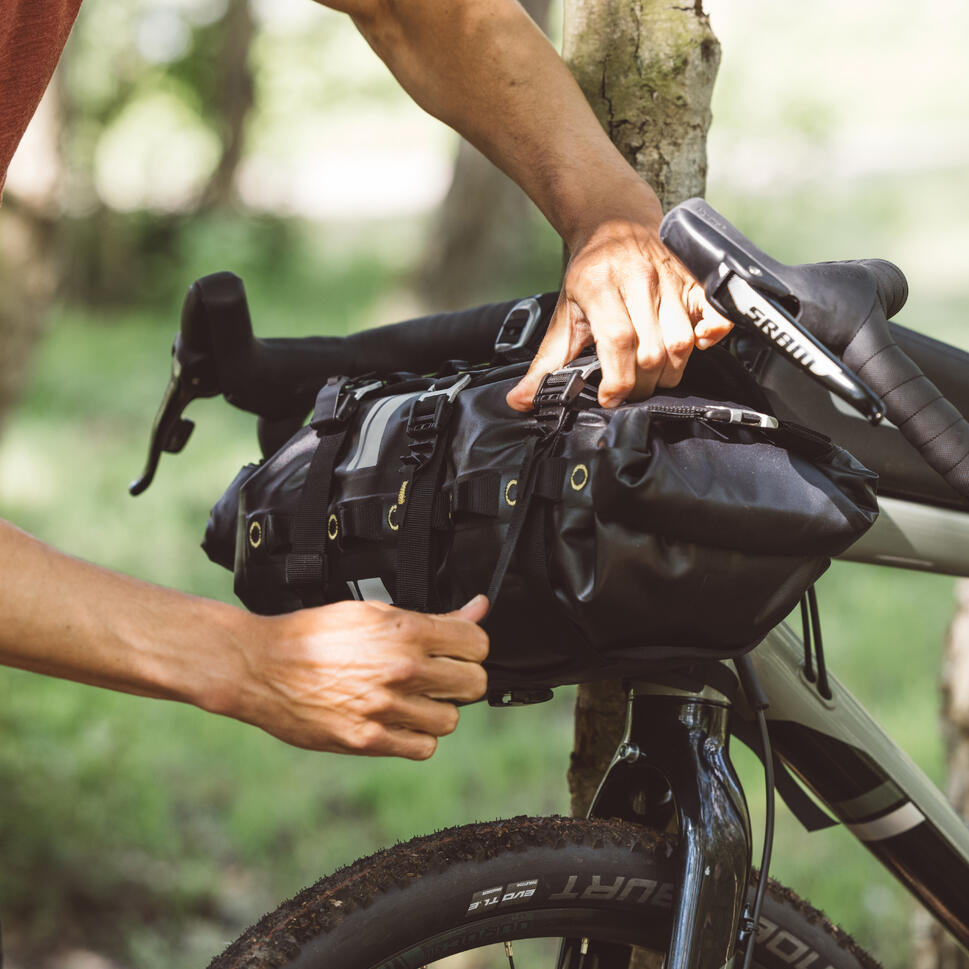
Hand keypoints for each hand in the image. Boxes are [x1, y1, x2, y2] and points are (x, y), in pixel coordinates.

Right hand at [223, 595, 489, 759]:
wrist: (261, 666)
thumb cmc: (313, 635)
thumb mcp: (373, 612)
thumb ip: (433, 616)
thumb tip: (478, 607)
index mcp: (405, 631)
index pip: (477, 643)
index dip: (470, 645)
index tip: (458, 648)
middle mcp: (401, 669)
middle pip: (473, 684)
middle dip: (461, 678)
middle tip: (439, 675)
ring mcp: (386, 708)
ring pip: (451, 719)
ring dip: (438, 710)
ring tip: (413, 698)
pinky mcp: (369, 740)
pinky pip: (424, 748)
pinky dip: (417, 737)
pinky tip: (399, 720)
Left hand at [506, 201, 732, 410]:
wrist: (615, 224)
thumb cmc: (590, 275)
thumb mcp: (563, 316)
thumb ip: (544, 364)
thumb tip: (519, 401)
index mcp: (600, 285)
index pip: (619, 341)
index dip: (618, 380)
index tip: (609, 398)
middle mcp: (638, 279)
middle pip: (652, 349)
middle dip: (641, 385)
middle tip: (628, 391)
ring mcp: (670, 278)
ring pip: (682, 341)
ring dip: (670, 372)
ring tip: (652, 377)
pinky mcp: (694, 279)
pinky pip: (715, 313)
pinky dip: (712, 335)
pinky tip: (695, 347)